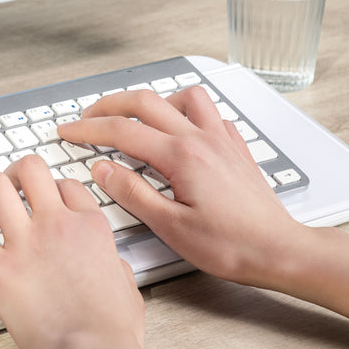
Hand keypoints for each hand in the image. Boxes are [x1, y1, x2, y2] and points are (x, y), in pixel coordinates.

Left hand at [0, 154, 143, 348]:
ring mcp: (25, 243)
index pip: (66, 184)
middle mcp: (57, 224)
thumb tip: (110, 263)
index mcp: (90, 226)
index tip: (40, 199)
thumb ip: (114, 264)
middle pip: (30, 169)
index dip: (51, 188)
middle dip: (14, 173)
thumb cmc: (112, 331)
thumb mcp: (127, 286)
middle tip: (7, 187)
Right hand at [57, 86, 302, 288]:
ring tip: (135, 118)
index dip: (88, 129)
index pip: (122, 131)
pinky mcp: (234, 147)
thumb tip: (102, 169)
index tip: (68, 131)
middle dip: (110, 104)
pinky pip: (208, 112)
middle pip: (145, 102)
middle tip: (87, 116)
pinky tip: (179, 129)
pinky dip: (185, 111)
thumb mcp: (170, 227)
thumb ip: (132, 192)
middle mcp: (201, 138)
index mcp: (181, 156)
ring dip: (152, 101)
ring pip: (181, 97)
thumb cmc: (231, 246)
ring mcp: (220, 139)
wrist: (280, 251)